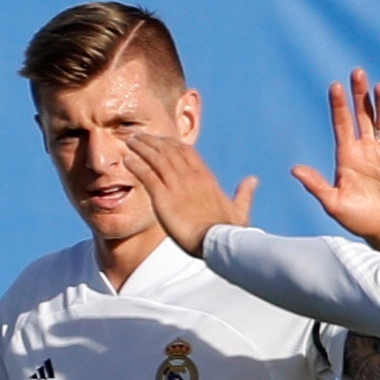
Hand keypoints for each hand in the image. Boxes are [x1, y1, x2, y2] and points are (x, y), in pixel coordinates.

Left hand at [106, 120, 254, 254]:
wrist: (216, 242)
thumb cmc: (228, 231)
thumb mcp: (240, 210)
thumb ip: (244, 193)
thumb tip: (253, 180)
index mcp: (206, 178)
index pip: (187, 152)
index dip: (172, 144)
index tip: (161, 141)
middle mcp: (190, 176)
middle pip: (168, 150)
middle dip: (153, 141)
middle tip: (140, 137)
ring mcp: (176, 185)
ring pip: (155, 158)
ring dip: (141, 147)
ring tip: (130, 142)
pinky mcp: (163, 197)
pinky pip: (146, 175)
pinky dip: (136, 165)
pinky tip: (127, 160)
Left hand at [292, 73, 379, 257]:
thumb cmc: (358, 219)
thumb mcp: (334, 204)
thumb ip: (316, 186)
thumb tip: (294, 169)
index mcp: (348, 156)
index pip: (342, 124)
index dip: (339, 106)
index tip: (335, 86)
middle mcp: (367, 149)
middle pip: (362, 116)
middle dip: (360, 95)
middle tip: (357, 73)